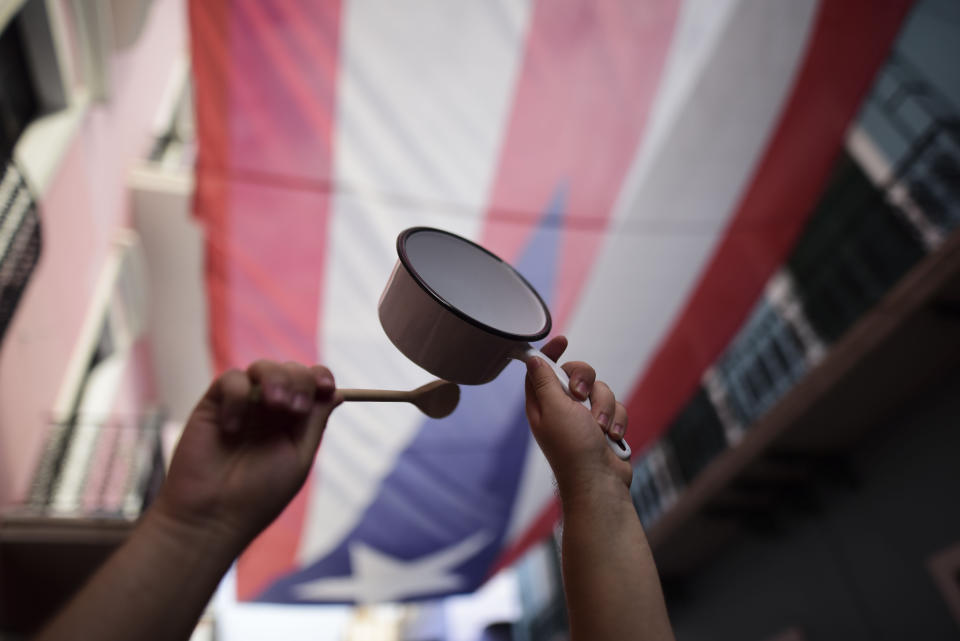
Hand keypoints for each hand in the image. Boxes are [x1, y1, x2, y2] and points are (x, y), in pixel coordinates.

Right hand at [156, 361, 341, 548]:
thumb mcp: (298, 458)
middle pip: (292, 370)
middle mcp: (269, 409)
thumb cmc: (258, 496)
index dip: (320, 377)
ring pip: (263, 367)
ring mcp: (242, 404)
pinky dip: (237, 396)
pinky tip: (232, 428)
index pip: (312, 384)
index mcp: (293, 421)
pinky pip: (231, 379)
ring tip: (275, 405)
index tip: (325, 387)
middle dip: (299, 382)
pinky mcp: (213, 404)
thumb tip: (337, 393)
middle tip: (294, 409)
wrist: (212, 516)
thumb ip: (314, 423)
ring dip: (275, 379)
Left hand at [524, 336, 631, 496]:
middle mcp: (562, 408)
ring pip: (600, 390)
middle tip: (581, 396)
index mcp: (542, 404)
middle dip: (586, 381)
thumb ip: (545, 381)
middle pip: (575, 374)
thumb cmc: (573, 447)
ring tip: (600, 428)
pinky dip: (617, 420)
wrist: (600, 482)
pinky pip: (616, 408)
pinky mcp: (605, 426)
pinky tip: (613, 437)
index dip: (550, 353)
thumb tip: (532, 358)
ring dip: (604, 407)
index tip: (563, 341)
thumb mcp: (554, 408)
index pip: (542, 370)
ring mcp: (585, 418)